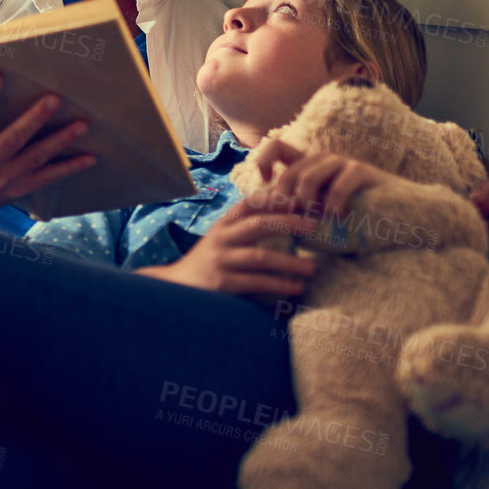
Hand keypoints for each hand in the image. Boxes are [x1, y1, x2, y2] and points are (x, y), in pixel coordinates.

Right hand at [0, 70, 95, 214]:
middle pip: (13, 138)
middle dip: (34, 119)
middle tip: (55, 99)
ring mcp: (5, 177)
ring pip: (35, 157)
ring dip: (60, 141)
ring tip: (82, 125)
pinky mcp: (19, 188)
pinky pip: (47, 178)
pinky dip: (69, 168)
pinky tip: (89, 157)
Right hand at [135, 195, 319, 296]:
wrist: (175, 287)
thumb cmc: (206, 263)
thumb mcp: (219, 240)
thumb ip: (242, 230)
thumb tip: (284, 222)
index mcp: (222, 224)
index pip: (249, 204)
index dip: (275, 200)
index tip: (300, 200)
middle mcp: (221, 238)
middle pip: (259, 224)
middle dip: (289, 223)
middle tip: (314, 226)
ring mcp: (221, 260)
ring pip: (261, 256)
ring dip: (290, 262)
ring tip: (312, 268)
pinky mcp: (222, 283)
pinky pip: (256, 282)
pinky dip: (279, 285)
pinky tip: (295, 288)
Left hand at [249, 138, 391, 220]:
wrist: (400, 216)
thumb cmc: (356, 221)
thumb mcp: (319, 217)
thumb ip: (295, 213)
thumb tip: (262, 217)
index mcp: (309, 167)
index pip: (276, 147)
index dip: (263, 161)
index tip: (266, 183)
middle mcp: (323, 160)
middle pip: (288, 171)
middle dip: (286, 199)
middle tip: (294, 218)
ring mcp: (343, 162)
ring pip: (308, 176)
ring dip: (307, 202)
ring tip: (316, 218)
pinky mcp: (363, 171)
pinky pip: (338, 184)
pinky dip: (334, 205)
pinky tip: (339, 217)